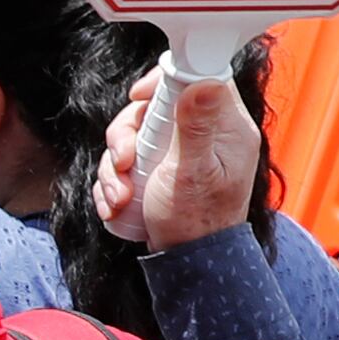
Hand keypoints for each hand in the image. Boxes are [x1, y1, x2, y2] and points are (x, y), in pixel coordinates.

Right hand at [93, 55, 259, 249]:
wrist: (189, 261)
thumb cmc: (198, 222)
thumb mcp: (195, 172)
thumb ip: (198, 127)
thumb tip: (205, 82)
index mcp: (225, 128)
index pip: (198, 78)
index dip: (162, 82)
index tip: (138, 97)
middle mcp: (203, 135)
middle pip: (152, 109)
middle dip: (126, 136)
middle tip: (123, 162)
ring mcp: (178, 153)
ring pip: (132, 136)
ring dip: (114, 166)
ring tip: (118, 196)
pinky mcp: (158, 169)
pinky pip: (124, 161)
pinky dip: (113, 181)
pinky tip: (114, 204)